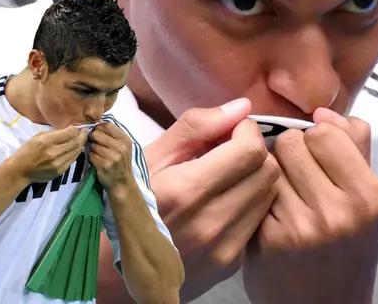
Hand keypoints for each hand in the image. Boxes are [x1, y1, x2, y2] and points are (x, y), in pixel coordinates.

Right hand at [10, 126, 86, 182]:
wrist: (20, 170)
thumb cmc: (27, 151)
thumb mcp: (37, 137)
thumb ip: (54, 133)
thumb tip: (69, 130)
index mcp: (47, 141)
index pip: (70, 133)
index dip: (77, 129)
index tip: (79, 127)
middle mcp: (54, 152)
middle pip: (76, 142)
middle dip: (82, 136)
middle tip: (84, 132)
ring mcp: (58, 163)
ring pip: (76, 152)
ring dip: (80, 145)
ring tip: (81, 140)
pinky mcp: (60, 171)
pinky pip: (72, 160)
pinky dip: (75, 154)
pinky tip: (74, 149)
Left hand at [89, 123, 135, 190]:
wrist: (122, 183)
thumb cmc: (121, 163)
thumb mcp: (123, 147)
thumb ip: (113, 135)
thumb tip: (96, 124)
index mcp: (125, 140)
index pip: (107, 125)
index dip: (98, 127)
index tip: (96, 132)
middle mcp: (120, 147)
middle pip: (97, 134)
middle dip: (93, 138)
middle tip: (95, 144)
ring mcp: (112, 156)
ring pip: (92, 145)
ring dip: (92, 149)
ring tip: (98, 154)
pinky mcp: (104, 165)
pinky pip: (91, 155)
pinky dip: (91, 158)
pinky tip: (96, 162)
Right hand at [142, 99, 279, 300]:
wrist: (109, 271)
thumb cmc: (123, 204)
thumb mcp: (147, 158)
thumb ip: (195, 128)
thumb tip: (241, 106)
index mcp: (185, 191)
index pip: (250, 150)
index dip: (245, 130)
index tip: (229, 129)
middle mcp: (210, 223)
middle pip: (267, 171)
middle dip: (253, 150)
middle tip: (228, 149)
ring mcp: (223, 248)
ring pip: (268, 196)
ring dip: (254, 177)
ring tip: (225, 175)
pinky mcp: (231, 265)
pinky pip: (258, 222)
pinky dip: (248, 204)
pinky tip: (222, 202)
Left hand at [243, 108, 377, 303]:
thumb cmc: (349, 246)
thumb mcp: (367, 197)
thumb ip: (354, 146)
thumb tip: (322, 111)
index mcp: (368, 196)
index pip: (325, 133)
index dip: (316, 139)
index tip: (319, 157)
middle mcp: (336, 212)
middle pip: (290, 143)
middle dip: (290, 153)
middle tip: (299, 177)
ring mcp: (299, 227)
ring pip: (266, 164)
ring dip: (271, 171)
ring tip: (286, 193)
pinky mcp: (266, 240)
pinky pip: (253, 190)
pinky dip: (258, 196)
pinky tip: (271, 213)